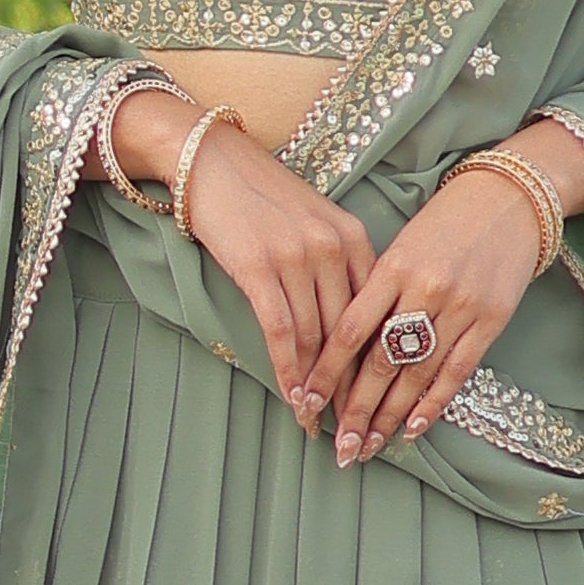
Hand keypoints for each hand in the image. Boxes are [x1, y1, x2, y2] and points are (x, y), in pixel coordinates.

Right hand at [141, 113, 379, 413]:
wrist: (209, 158)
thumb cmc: (260, 195)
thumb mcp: (313, 222)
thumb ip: (337, 265)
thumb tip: (345, 325)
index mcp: (355, 237)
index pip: (374, 312)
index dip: (374, 361)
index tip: (374, 398)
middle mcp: (333, 247)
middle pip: (348, 332)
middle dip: (348, 385)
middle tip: (349, 426)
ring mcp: (297, 256)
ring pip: (315, 337)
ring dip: (315, 386)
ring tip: (314, 421)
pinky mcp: (259, 266)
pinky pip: (281, 330)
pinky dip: (288, 369)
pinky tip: (290, 395)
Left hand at [309, 170, 541, 463]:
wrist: (507, 199)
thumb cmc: (444, 222)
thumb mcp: (401, 245)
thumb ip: (376, 291)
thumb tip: (343, 346)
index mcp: (392, 266)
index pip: (349, 331)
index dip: (327, 372)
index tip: (308, 402)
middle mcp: (424, 289)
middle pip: (380, 362)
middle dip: (356, 410)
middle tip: (340, 448)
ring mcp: (460, 307)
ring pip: (416, 374)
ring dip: (390, 417)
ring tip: (369, 447)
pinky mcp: (490, 320)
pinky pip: (456, 372)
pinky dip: (432, 403)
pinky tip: (412, 428)